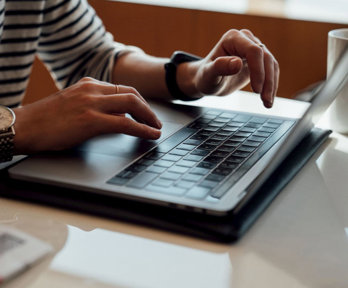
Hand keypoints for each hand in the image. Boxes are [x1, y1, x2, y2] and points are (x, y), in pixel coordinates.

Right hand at [13, 77, 161, 153]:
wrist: (24, 126)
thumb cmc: (45, 120)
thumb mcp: (72, 104)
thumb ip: (93, 105)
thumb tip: (114, 116)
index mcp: (88, 84)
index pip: (122, 89)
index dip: (139, 101)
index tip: (146, 111)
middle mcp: (92, 90)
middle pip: (132, 94)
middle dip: (148, 109)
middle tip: (156, 121)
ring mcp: (91, 104)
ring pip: (132, 105)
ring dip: (149, 118)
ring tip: (156, 128)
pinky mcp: (90, 120)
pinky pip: (125, 124)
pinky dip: (142, 129)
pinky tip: (151, 135)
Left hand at [179, 29, 278, 107]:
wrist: (208, 81)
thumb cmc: (205, 77)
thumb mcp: (208, 75)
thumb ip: (220, 67)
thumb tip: (237, 63)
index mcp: (232, 38)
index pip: (253, 50)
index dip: (258, 70)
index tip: (256, 90)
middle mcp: (245, 39)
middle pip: (265, 57)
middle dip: (267, 80)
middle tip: (265, 100)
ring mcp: (254, 48)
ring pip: (271, 64)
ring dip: (272, 85)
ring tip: (267, 103)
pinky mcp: (259, 60)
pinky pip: (271, 70)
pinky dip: (272, 85)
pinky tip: (268, 99)